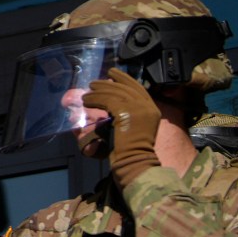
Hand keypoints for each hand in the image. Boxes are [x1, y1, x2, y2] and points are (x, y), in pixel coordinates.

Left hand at [85, 66, 162, 182]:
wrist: (134, 161)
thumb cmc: (129, 152)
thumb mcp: (129, 130)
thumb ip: (123, 117)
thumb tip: (106, 106)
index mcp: (151, 109)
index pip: (138, 89)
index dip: (125, 80)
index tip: (113, 75)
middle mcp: (147, 106)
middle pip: (126, 87)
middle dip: (110, 82)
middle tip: (96, 81)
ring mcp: (138, 108)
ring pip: (115, 92)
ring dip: (98, 91)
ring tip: (87, 91)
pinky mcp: (125, 112)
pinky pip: (107, 99)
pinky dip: (94, 99)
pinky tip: (86, 100)